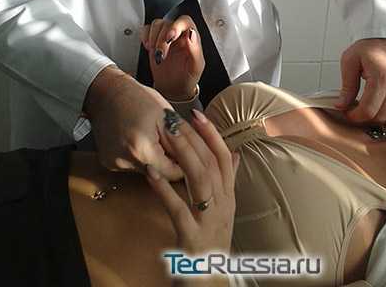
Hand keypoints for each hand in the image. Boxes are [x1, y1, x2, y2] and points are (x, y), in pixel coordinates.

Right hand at [83, 66, 183, 179]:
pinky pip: (132, 165)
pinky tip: (139, 138)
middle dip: (168, 161)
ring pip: (146, 171)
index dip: (182, 163)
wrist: (106, 92)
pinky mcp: (108, 162)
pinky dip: (140, 156)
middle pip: (158, 175)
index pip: (172, 173)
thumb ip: (181, 140)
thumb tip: (197, 158)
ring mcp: (114, 164)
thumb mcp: (166, 115)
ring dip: (154, 159)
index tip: (187, 153)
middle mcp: (125, 161)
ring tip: (154, 136)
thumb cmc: (138, 98)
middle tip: (171, 143)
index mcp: (141, 149)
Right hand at [140, 15, 204, 99]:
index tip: (170, 36)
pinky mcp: (154, 41)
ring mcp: (165, 36)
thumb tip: (191, 33)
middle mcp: (178, 34)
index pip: (185, 21)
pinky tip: (149, 47)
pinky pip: (147, 29)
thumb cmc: (187, 77)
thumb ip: (195, 50)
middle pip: (168, 23)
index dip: (176, 25)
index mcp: (191, 37)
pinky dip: (145, 36)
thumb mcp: (196, 67)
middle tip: (161, 54)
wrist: (174, 88)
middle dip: (162, 38)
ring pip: (157, 24)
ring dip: (153, 37)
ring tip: (156, 53)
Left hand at [146, 108, 239, 258]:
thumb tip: (234, 153)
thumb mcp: (224, 211)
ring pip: (200, 179)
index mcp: (229, 196)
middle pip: (211, 164)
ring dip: (183, 154)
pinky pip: (178, 208)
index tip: (197, 114)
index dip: (212, 134)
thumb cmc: (212, 243)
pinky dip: (164, 189)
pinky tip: (150, 173)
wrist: (210, 281)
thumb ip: (228, 182)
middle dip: (193, 138)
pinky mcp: (192, 237)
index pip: (224, 158)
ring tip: (167, 136)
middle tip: (175, 119)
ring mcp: (210, 220)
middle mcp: (224, 205)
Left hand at [335, 38, 385, 125]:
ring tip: (369, 109)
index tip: (348, 113)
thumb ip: (347, 86)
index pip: (368, 110)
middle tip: (356, 111)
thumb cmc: (371, 46)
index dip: (355, 116)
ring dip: (380, 119)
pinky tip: (385, 112)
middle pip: (381, 117)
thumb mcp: (351, 60)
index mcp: (382, 77)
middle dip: (365, 118)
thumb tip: (341, 105)